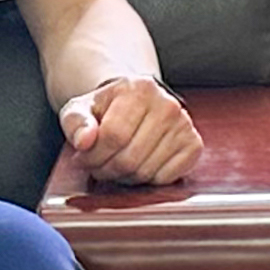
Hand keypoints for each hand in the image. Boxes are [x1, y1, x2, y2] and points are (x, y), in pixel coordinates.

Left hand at [62, 75, 200, 185]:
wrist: (136, 104)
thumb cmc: (106, 109)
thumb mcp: (81, 109)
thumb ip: (75, 122)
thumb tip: (84, 141)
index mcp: (140, 89)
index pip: (113, 136)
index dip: (92, 156)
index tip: (83, 158)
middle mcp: (168, 104)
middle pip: (129, 158)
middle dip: (106, 170)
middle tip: (98, 166)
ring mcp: (185, 125)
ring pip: (146, 172)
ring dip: (125, 178)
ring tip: (117, 165)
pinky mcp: (194, 144)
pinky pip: (166, 178)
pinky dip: (148, 181)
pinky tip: (139, 166)